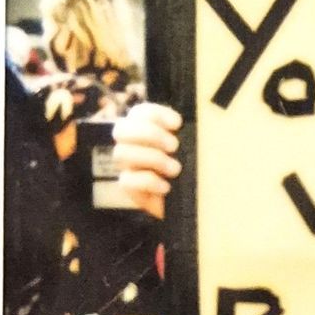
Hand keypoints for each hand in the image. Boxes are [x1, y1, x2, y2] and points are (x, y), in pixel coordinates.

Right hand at [112, 102, 182, 219]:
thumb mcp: (194, 149)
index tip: (178, 124)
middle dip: (149, 134)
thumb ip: (189, 134)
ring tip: (175, 169)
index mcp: (146, 130)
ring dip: (151, 158)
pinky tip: (166, 186)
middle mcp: (132, 146)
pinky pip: (126, 181)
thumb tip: (187, 126)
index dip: (156, 114)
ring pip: (121, 153)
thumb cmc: (192, 170)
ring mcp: (128, 166)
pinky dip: (148, 182)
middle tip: (174, 146)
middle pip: (121, 129)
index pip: (139, 112)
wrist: (192, 202)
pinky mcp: (130, 188)